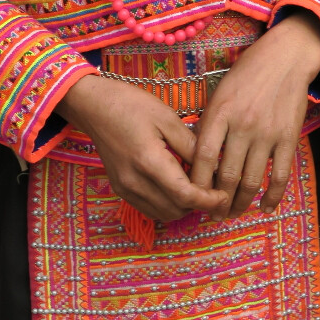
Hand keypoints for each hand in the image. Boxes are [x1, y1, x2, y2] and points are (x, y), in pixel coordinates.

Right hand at [57, 72, 227, 222]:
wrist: (96, 107)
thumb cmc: (133, 106)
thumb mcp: (167, 118)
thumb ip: (190, 145)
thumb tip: (212, 165)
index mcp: (149, 161)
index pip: (184, 195)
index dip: (208, 200)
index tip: (223, 195)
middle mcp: (134, 182)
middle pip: (175, 209)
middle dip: (198, 203)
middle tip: (212, 187)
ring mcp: (125, 188)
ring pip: (162, 213)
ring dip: (182, 206)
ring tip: (195, 185)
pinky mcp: (120, 189)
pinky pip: (149, 208)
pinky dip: (167, 204)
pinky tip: (175, 186)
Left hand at [189, 10, 319, 217]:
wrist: (285, 57)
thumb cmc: (247, 74)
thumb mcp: (220, 92)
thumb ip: (209, 124)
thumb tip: (196, 160)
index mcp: (221, 112)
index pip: (203, 158)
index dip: (196, 184)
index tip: (193, 197)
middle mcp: (243, 124)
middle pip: (226, 176)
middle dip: (217, 202)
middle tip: (213, 214)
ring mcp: (267, 133)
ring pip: (251, 181)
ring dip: (241, 204)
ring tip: (234, 213)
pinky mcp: (288, 137)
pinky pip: (280, 176)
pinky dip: (272, 197)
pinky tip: (265, 207)